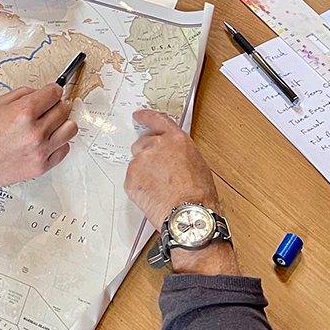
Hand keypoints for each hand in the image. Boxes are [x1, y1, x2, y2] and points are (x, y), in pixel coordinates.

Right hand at [0, 84, 76, 237]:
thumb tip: (40, 92)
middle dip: (56, 104)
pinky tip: (46, 140)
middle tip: (47, 107)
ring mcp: (40, 151)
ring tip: (49, 124)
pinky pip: (64, 149)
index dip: (52, 90)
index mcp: (23, 112)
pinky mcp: (41, 166)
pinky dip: (59, 142)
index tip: (51, 92)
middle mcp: (35, 132)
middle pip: (64, 109)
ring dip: (62, 123)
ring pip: (70, 129)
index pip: (54, 93)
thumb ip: (21, 95)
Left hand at [125, 109, 239, 274]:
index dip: (145, 116)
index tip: (138, 115)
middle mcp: (155, 146)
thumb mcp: (196, 163)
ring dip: (144, 172)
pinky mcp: (131, 179)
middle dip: (148, 156)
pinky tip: (154, 195)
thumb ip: (179, 152)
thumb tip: (171, 155)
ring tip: (160, 188)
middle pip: (142, 144)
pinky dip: (139, 186)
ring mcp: (140, 162)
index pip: (156, 119)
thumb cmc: (199, 194)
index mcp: (175, 139)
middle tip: (159, 173)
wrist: (188, 214)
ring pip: (137, 164)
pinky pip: (132, 180)